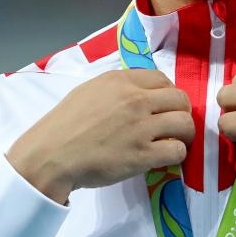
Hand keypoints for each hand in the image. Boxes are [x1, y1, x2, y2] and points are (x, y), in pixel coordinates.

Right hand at [6, 70, 194, 203]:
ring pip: (185, 123)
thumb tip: (138, 93)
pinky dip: (177, 154)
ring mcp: (141, 127)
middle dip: (182, 112)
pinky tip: (167, 157)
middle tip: (175, 125)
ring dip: (185, 134)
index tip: (164, 106)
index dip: (168, 93)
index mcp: (121, 82)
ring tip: (176, 142)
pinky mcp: (143, 154)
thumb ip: (117, 88)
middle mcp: (135, 100)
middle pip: (180, 99)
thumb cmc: (64, 125)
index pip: (162, 79)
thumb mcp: (89, 91)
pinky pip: (177, 150)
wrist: (51, 155)